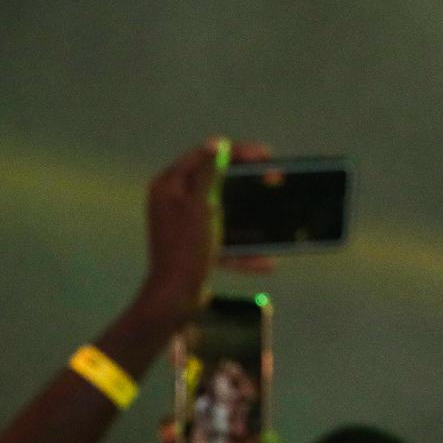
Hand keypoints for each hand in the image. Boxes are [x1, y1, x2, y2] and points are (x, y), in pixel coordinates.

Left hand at [133, 140, 272, 323]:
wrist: (175, 298)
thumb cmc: (187, 248)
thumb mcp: (201, 205)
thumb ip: (208, 173)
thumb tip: (216, 143)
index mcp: (168, 186)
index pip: (203, 156)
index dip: (235, 151)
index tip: (264, 154)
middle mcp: (171, 203)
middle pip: (214, 183)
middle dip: (245, 183)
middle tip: (271, 177)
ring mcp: (183, 227)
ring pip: (223, 214)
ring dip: (248, 218)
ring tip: (273, 214)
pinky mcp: (194, 249)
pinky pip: (223, 243)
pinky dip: (242, 251)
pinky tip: (266, 261)